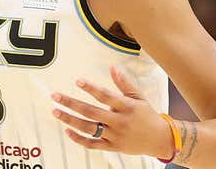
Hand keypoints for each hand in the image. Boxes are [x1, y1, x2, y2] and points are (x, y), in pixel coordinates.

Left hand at [51, 66, 173, 158]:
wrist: (160, 140)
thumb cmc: (147, 115)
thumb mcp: (138, 97)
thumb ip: (123, 83)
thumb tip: (112, 68)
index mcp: (126, 107)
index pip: (105, 96)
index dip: (91, 88)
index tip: (77, 81)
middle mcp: (119, 122)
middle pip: (91, 112)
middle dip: (71, 103)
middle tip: (55, 96)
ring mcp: (115, 135)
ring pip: (89, 128)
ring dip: (70, 120)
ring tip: (56, 111)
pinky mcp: (112, 147)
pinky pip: (93, 144)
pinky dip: (79, 139)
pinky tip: (67, 130)